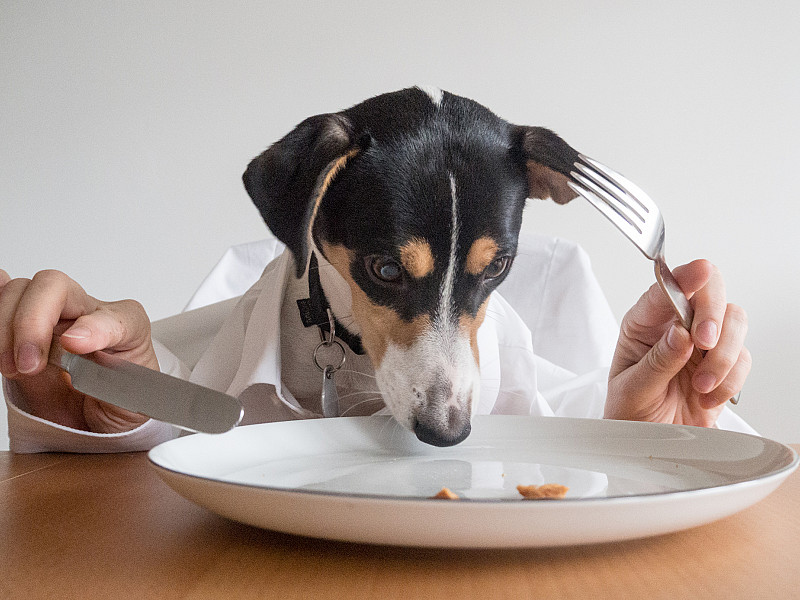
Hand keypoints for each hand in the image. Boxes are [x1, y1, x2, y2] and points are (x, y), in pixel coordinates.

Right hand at [0, 268, 157, 432]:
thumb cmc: (120, 399)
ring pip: (20, 292)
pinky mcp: (24, 328)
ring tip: (14, 367)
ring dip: (6, 327)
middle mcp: (88, 313)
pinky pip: (3, 304)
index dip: (94, 327)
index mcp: (126, 327)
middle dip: (31, 322)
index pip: (115, 315)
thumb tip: (78, 350)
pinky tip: (0, 338)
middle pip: (53, 285)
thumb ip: (114, 381)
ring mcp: (53, 317)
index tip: (74, 347)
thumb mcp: (130, 399)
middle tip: (28, 365)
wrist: (101, 413)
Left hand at [604, 260, 750, 426]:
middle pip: (710, 292)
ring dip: (723, 355)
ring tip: (700, 386)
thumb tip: (680, 333)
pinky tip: (707, 397)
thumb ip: (657, 361)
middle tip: (704, 343)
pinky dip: (731, 379)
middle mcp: (675, 325)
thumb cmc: (630, 411)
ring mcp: (702, 342)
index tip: (701, 272)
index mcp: (644, 322)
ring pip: (734, 321)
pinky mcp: (723, 363)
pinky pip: (743, 357)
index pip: (667, 287)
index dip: (686, 276)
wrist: (646, 442)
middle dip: (713, 314)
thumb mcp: (632, 390)